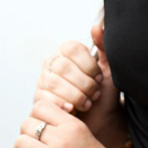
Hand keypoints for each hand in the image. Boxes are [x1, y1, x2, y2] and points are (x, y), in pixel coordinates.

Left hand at [9, 98, 125, 147]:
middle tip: (33, 144)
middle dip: (26, 132)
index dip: (36, 116)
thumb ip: (64, 128)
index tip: (41, 127)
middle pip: (26, 123)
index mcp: (73, 125)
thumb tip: (37, 124)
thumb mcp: (84, 136)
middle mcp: (62, 139)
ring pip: (20, 142)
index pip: (41, 106)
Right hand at [34, 23, 126, 147]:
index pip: (72, 49)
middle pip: (63, 67)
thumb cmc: (104, 93)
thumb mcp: (108, 70)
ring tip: (87, 103)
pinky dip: (62, 104)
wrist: (100, 120)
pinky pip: (45, 99)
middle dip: (83, 83)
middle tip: (95, 94)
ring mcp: (43, 81)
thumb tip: (97, 26)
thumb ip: (104, 47)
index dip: (88, 64)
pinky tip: (73, 110)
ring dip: (75, 95)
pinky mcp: (39, 99)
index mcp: (68, 52)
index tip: (99, 77)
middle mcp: (52, 62)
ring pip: (54, 83)